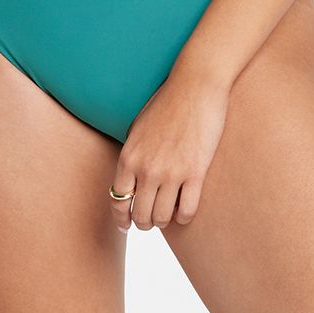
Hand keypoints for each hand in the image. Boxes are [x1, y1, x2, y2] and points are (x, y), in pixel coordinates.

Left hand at [108, 68, 231, 230]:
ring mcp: (171, 173)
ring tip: (167, 216)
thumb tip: (130, 180)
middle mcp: (146, 169)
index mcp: (129, 158)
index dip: (121, 218)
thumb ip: (132, 156)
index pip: (118, 200)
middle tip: (150, 221)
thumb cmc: (166, 104)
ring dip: (164, 221)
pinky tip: (185, 212)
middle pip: (140, 214)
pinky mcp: (195, 173)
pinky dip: (184, 216)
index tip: (126, 225)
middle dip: (144, 222)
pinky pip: (187, 210)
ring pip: (162, 217)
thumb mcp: (137, 129)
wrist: (195, 87)